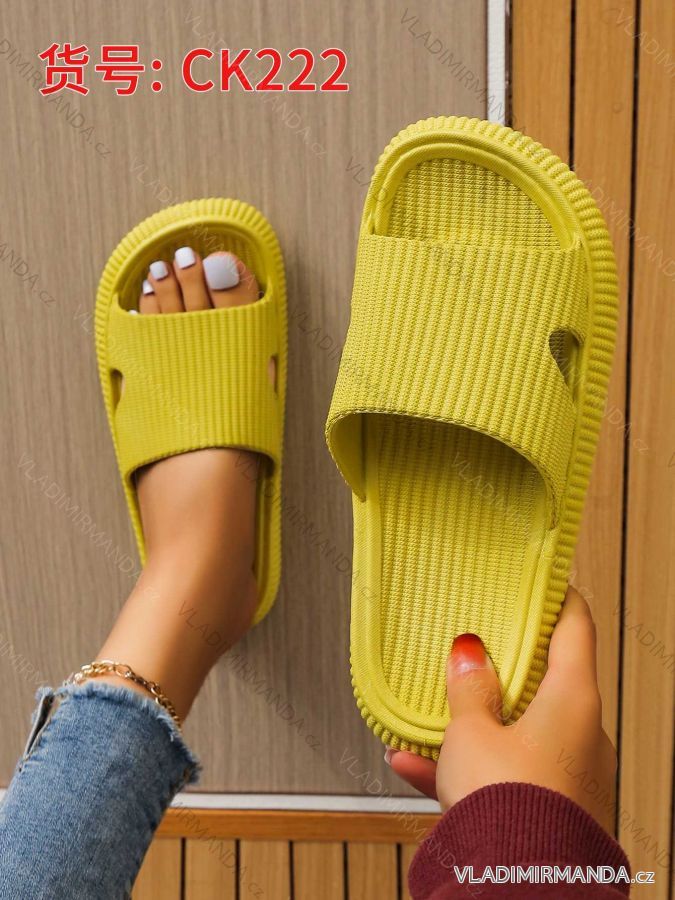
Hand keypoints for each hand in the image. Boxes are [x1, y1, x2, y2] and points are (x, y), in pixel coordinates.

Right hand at [386, 588, 616, 832]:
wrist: (517, 887)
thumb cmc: (508, 804)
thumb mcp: (472, 731)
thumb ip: (468, 688)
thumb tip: (469, 651)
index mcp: (573, 698)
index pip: (576, 626)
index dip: (557, 597)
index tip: (542, 579)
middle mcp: (581, 732)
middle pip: (544, 680)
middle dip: (502, 667)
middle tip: (475, 646)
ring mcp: (568, 772)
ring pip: (516, 731)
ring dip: (472, 723)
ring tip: (425, 719)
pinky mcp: (550, 807)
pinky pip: (504, 774)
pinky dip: (466, 767)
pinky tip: (412, 764)